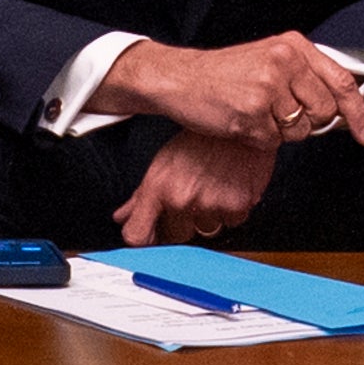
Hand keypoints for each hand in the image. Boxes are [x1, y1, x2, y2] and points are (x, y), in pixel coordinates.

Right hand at [106, 32, 363, 150]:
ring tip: (254, 111)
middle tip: (278, 113)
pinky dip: (258, 139)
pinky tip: (240, 120)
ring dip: (279, 131)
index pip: (340, 81)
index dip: (358, 112)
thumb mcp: (269, 59)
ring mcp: (269, 87)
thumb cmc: (225, 74)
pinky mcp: (253, 112)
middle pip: (323, 112)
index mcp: (293, 45)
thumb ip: (305, 76)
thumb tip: (340, 111)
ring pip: (299, 130)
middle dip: (307, 122)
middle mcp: (285, 61)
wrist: (180, 78)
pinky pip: (273, 141)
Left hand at [119, 124, 279, 243]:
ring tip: (213, 188)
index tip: (150, 237)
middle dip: (180, 223)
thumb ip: (141, 196)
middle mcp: (182, 199)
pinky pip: (231, 223)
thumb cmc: (203, 139)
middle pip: (174, 237)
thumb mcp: (163, 162)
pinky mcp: (237, 207)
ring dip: (209, 216)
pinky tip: (229, 189)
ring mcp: (210, 206)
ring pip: (205, 230)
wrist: (240, 124)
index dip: (144, 240)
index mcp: (159, 188)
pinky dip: (232, 211)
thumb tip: (123, 216)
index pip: (138, 235)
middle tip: (191, 197)